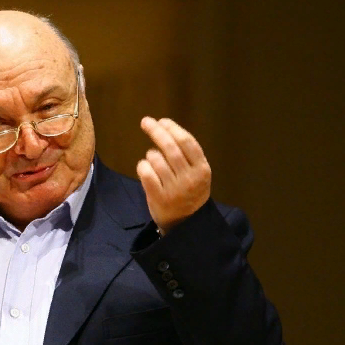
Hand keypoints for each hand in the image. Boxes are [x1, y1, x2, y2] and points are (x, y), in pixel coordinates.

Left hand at [136, 117, 211, 232]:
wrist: (186, 223)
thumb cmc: (189, 192)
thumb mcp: (197, 174)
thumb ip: (187, 156)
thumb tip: (165, 129)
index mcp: (202, 169)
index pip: (187, 142)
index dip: (173, 129)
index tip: (162, 121)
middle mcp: (190, 178)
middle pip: (171, 148)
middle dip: (157, 131)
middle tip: (146, 122)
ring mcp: (174, 189)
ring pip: (157, 160)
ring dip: (150, 153)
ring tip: (152, 157)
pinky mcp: (159, 198)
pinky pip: (146, 174)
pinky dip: (142, 166)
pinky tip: (144, 167)